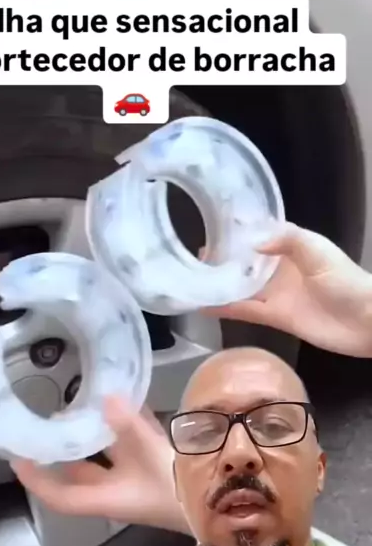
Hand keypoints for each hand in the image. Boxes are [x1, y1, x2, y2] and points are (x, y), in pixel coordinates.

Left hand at [11, 397, 189, 533]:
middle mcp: (117, 490)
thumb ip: (128, 427)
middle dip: (66, 447)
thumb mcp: (153, 458)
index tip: (17, 458)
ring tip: (84, 400)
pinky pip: (134, 444)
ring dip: (97, 432)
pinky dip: (127, 424)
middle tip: (51, 417)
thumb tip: (104, 398)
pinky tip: (127, 398)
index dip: (36, 481)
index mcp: (108, 498)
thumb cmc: (184, 493)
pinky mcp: (158, 467)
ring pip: (109, 455)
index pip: (61, 496)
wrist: (227, 508)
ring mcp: (138, 479)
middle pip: (81, 471)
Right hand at [204, 222, 371, 356]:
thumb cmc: (347, 282)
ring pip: (241, 285)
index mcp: (293, 246)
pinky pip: (245, 311)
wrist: (367, 322)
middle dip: (222, 256)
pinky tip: (202, 306)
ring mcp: (277, 293)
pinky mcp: (275, 317)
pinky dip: (225, 309)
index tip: (211, 223)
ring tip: (191, 276)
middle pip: (246, 260)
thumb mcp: (319, 252)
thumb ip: (287, 241)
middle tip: (193, 254)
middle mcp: (280, 268)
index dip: (237, 228)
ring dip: (219, 282)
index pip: (260, 232)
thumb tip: (251, 242)